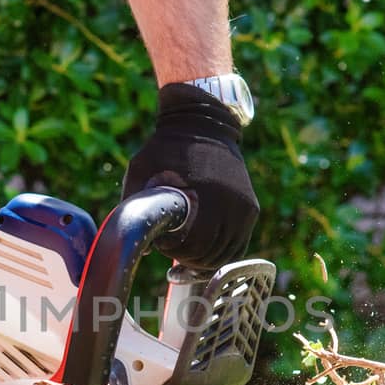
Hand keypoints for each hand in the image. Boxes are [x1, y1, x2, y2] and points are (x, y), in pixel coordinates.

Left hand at [123, 83, 258, 268]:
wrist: (203, 123)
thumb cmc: (165, 148)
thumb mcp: (140, 170)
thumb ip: (134, 205)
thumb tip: (142, 248)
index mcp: (206, 196)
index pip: (194, 247)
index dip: (174, 253)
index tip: (161, 244)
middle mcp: (231, 205)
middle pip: (210, 256)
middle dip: (187, 261)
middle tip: (170, 254)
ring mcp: (244, 208)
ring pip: (226, 256)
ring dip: (204, 262)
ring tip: (185, 258)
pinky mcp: (250, 209)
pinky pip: (238, 246)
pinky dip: (221, 254)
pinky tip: (203, 254)